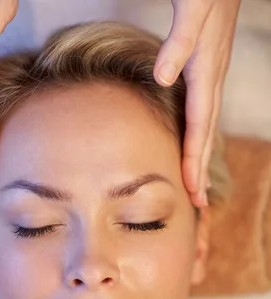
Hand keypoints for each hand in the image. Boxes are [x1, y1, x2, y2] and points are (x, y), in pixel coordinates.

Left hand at [154, 0, 240, 206]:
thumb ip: (178, 42)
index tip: (190, 188)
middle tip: (197, 202)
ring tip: (196, 182)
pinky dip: (199, 133)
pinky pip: (203, 110)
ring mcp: (211, 73)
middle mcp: (212, 77)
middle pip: (206, 133)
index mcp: (206, 70)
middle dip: (200, 168)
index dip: (193, 158)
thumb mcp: (192, 9)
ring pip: (207, 124)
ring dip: (200, 155)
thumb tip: (163, 78)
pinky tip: (192, 141)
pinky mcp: (206, 66)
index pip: (199, 124)